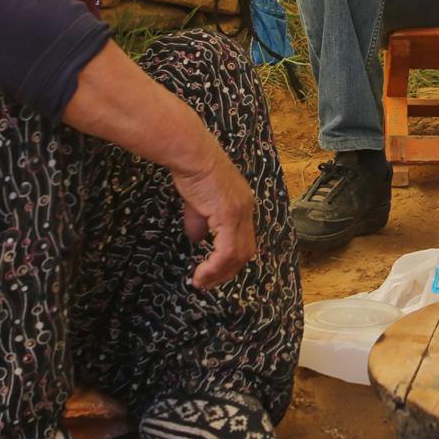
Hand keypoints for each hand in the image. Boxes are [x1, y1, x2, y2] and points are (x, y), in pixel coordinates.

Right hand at [169, 144, 256, 288]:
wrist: (192, 154)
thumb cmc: (192, 171)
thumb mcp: (197, 203)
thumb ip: (201, 223)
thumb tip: (198, 241)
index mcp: (242, 205)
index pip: (243, 240)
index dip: (231, 260)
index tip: (214, 272)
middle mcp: (246, 210)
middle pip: (245, 252)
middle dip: (227, 272)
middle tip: (208, 284)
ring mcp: (240, 213)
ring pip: (237, 255)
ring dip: (219, 274)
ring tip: (202, 283)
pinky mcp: (229, 216)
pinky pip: (226, 251)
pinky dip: (215, 267)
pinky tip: (201, 274)